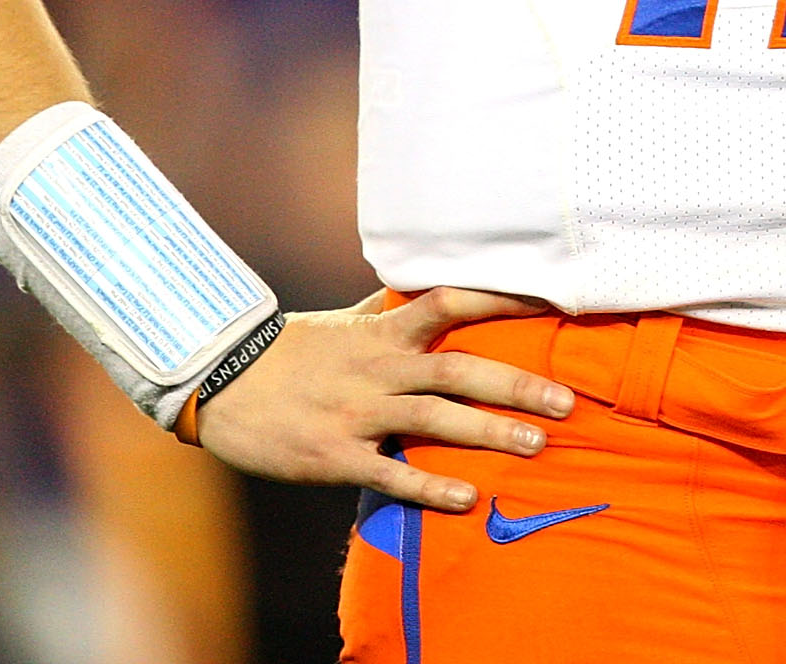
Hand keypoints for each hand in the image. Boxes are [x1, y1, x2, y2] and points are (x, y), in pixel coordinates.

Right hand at [194, 287, 570, 512]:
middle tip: (565, 402)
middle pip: (458, 370)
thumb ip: (382, 310)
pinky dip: (430, 487)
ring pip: (435, 420)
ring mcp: (357, 413)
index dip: (500, 298)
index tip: (551, 300)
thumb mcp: (340, 323)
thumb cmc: (289, 353)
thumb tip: (414, 286)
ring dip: (489, 433)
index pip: (450, 303)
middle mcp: (377, 369)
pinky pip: (390, 473)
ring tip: (537, 446)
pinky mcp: (335, 456)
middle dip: (515, 385)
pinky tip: (469, 499)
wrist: (220, 386)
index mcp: (381, 334)